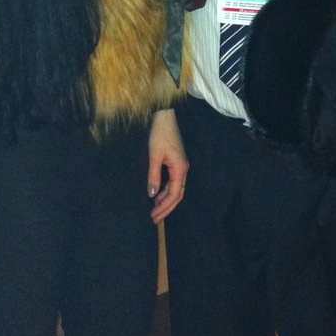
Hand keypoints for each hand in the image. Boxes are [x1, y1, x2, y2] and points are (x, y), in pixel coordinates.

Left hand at [148, 108, 188, 222]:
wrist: (166, 116)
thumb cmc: (160, 134)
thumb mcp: (154, 155)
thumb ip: (153, 176)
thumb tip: (151, 195)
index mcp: (180, 169)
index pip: (174, 195)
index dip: (164, 207)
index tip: (153, 216)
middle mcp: (183, 170)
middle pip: (177, 195)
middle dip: (166, 208)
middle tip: (154, 219)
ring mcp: (181, 166)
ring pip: (176, 189)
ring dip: (165, 200)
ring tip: (154, 209)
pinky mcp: (177, 162)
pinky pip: (173, 182)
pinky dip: (165, 191)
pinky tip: (157, 194)